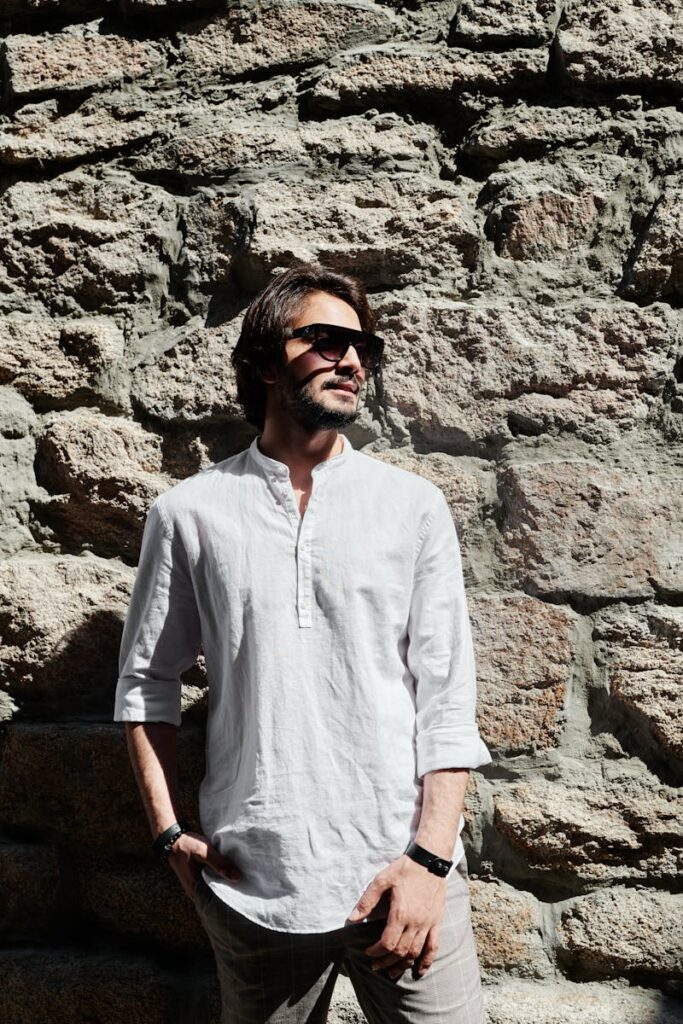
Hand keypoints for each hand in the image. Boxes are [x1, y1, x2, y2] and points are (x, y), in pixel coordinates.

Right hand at [165, 830, 242, 900]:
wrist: (171, 840)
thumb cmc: (186, 846)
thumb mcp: (204, 852)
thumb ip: (220, 864)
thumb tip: (237, 878)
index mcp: (196, 889)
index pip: (216, 902)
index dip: (230, 900)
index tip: (244, 896)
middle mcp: (195, 891)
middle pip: (215, 897)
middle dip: (229, 893)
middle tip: (246, 889)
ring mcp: (196, 885)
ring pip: (213, 889)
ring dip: (224, 885)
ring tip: (241, 882)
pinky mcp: (198, 878)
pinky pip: (211, 882)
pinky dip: (219, 879)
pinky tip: (229, 874)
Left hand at [347, 854, 446, 978]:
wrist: (430, 860)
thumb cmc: (404, 869)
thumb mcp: (381, 880)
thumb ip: (367, 901)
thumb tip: (352, 918)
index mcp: (400, 914)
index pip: (387, 943)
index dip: (376, 951)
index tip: (368, 952)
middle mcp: (415, 923)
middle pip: (400, 952)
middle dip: (386, 961)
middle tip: (375, 965)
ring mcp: (428, 924)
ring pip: (415, 953)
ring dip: (402, 965)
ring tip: (391, 971)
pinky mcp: (437, 922)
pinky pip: (433, 947)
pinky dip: (426, 961)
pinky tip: (419, 971)